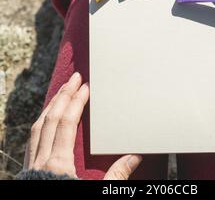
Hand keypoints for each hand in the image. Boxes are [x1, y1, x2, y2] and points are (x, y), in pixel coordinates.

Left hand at [25, 72, 141, 178]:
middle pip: (50, 119)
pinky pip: (32, 140)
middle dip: (62, 95)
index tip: (85, 87)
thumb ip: (116, 177)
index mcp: (59, 165)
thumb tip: (134, 157)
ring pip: (37, 127)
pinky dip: (40, 124)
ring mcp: (32, 166)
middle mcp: (42, 161)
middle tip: (73, 78)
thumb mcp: (100, 195)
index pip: (67, 123)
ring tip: (61, 93)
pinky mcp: (28, 173)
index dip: (76, 102)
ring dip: (50, 107)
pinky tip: (46, 122)